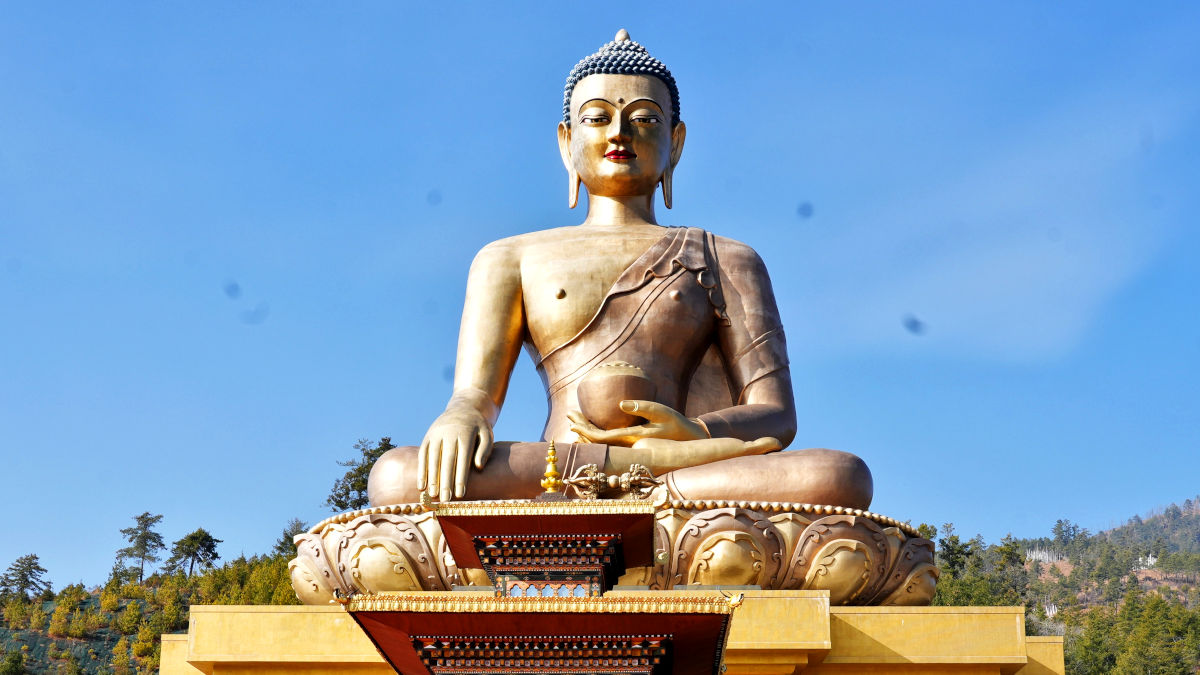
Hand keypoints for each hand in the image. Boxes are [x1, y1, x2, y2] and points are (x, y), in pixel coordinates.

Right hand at [417, 405, 493, 501]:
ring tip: (433, 495)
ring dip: (431, 478)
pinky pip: (422, 455)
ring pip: (432, 458)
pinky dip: (421, 471)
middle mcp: (449, 433)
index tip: (460, 494)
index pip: (463, 458)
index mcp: (466, 433)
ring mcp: (436, 434)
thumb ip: (485, 450)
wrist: (464, 407)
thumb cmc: (478, 427)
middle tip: (445, 500)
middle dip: (445, 481)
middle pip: (446, 460)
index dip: (461, 477)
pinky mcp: (428, 437)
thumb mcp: (487, 434)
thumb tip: (478, 467)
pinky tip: (422, 486)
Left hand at [568, 400, 707, 446]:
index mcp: (631, 438)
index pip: (601, 438)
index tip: (573, 420)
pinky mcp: (632, 442)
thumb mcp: (661, 412)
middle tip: (569, 414)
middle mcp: (627, 444)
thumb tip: (620, 404)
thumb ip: (642, 407)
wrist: (688, 440)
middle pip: (597, 440)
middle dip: (582, 428)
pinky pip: (610, 441)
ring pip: (602, 442)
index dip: (585, 430)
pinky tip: (592, 429)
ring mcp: (629, 445)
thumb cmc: (676, 424)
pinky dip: (597, 435)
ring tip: (575, 419)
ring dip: (587, 431)